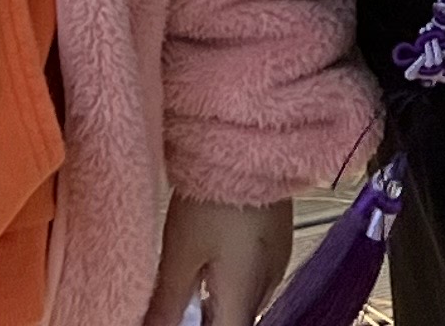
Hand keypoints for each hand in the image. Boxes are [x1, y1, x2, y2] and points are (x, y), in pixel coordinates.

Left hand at [145, 194, 291, 325]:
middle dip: (205, 321)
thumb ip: (167, 303)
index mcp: (245, 296)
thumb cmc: (215, 192)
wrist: (250, 137)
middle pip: (236, 323)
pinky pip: (253, 280)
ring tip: (188, 285)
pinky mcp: (277, 243)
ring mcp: (277, 263)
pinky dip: (229, 284)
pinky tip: (207, 264)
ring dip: (217, 304)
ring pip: (244, 303)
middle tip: (174, 305)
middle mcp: (269, 286)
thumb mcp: (180, 251)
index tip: (175, 321)